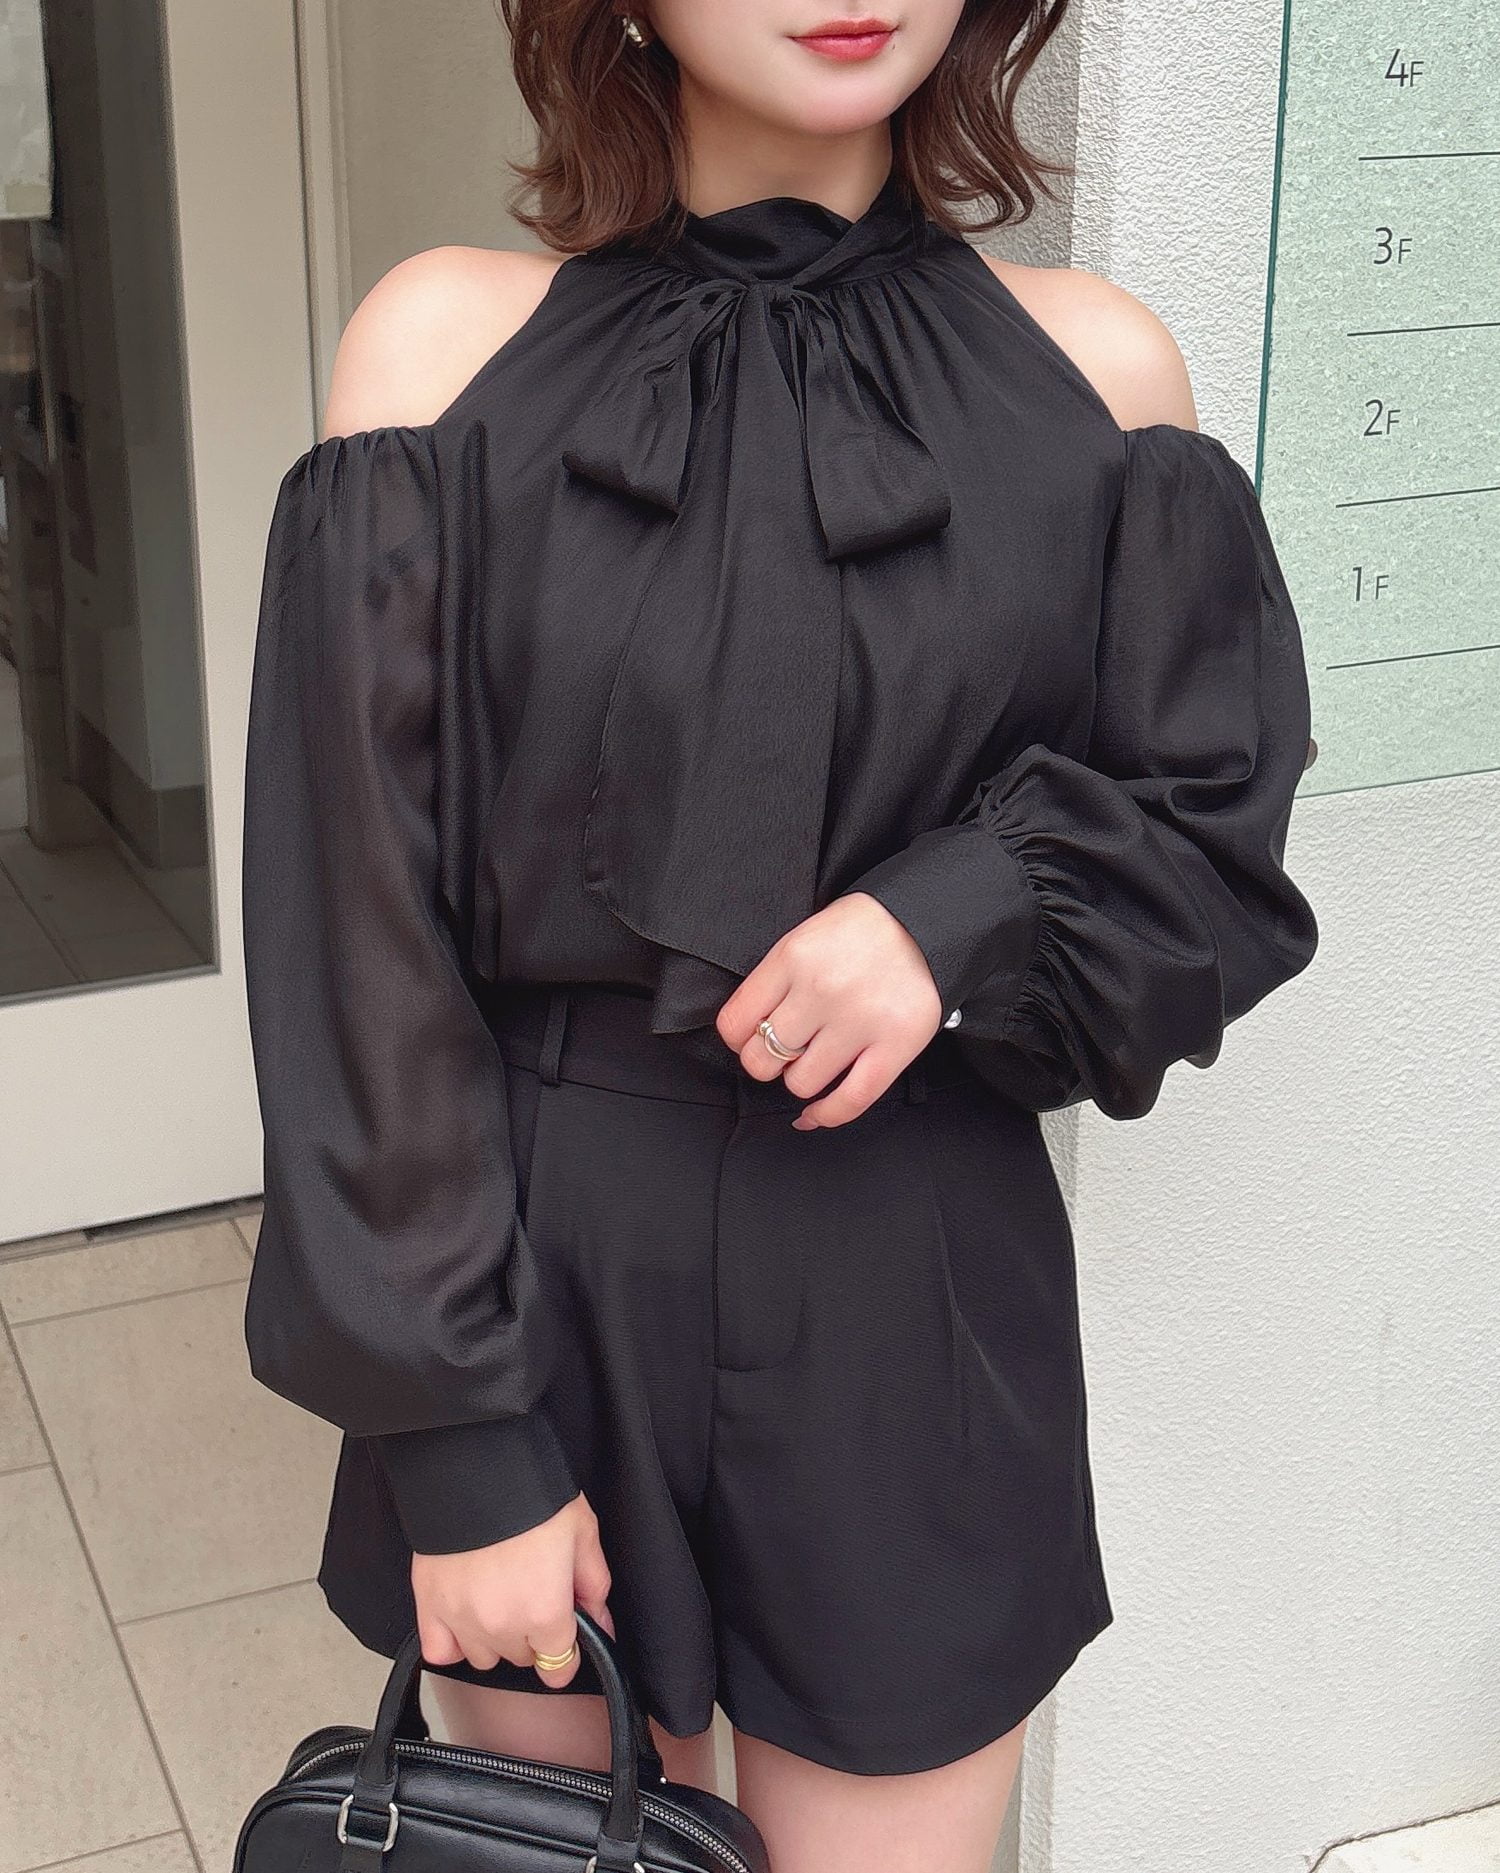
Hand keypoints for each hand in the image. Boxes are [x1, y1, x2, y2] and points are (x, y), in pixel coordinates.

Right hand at [411, 1491, 613, 1687]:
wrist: (478, 1465)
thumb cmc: (534, 1493)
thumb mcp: (582, 1532)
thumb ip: (594, 1586)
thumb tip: (601, 1624)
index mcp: (545, 1611)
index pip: (558, 1668)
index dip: (567, 1652)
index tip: (564, 1633)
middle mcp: (502, 1626)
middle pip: (522, 1658)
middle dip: (533, 1634)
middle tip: (533, 1593)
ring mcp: (462, 1619)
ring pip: (483, 1658)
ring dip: (495, 1637)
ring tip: (499, 1597)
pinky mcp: (429, 1604)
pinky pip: (440, 1651)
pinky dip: (453, 1642)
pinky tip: (465, 1617)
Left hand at [716, 892, 942, 1129]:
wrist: (922, 921)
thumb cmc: (857, 933)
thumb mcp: (802, 938)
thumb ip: (772, 982)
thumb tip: (745, 1035)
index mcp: (793, 958)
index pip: (736, 1023)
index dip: (736, 1039)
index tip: (747, 1039)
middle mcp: (823, 990)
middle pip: (763, 1059)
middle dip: (765, 1061)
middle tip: (781, 1051)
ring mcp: (860, 1020)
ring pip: (801, 1083)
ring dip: (801, 1079)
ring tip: (814, 1060)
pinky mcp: (896, 1044)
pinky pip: (851, 1100)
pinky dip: (827, 1114)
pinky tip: (815, 1113)